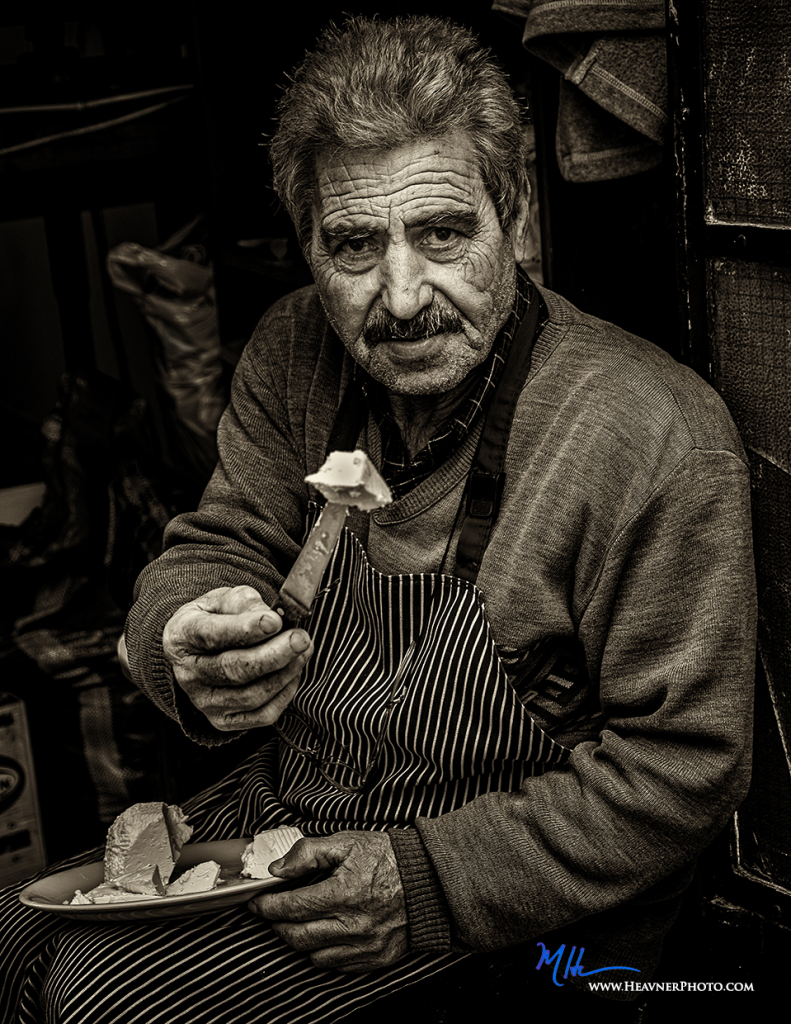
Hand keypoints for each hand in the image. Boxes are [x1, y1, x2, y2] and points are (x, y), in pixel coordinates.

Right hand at [162, 585, 313, 730]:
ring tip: (304, 650)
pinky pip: (262, 715)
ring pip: (251, 695)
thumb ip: (245, 603)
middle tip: (300, 638)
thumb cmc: (218, 619)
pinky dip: (285, 694)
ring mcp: (204, 701)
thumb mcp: (224, 600)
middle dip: (273, 655)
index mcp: (182, 636)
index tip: (275, 621)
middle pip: (234, 669)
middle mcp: (188, 673)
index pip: (211, 635)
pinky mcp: (223, 720)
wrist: (203, 649)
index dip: (245, 629)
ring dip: (285, 673)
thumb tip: (271, 618)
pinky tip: (293, 672)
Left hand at [249, 832, 407, 971]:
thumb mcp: (348, 842)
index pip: (291, 907)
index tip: (258, 901)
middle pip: (297, 936)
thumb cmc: (389, 858)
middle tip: (273, 913)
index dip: (268, 905)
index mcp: (344, 893)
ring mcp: (365, 946)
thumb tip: (278, 870)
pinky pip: (337, 965)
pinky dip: (323, 953)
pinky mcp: (376, 959)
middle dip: (277, 925)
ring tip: (297, 922)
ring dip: (298, 940)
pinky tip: (323, 934)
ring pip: (314, 954)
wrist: (430, 881)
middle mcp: (353, 925)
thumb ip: (309, 853)